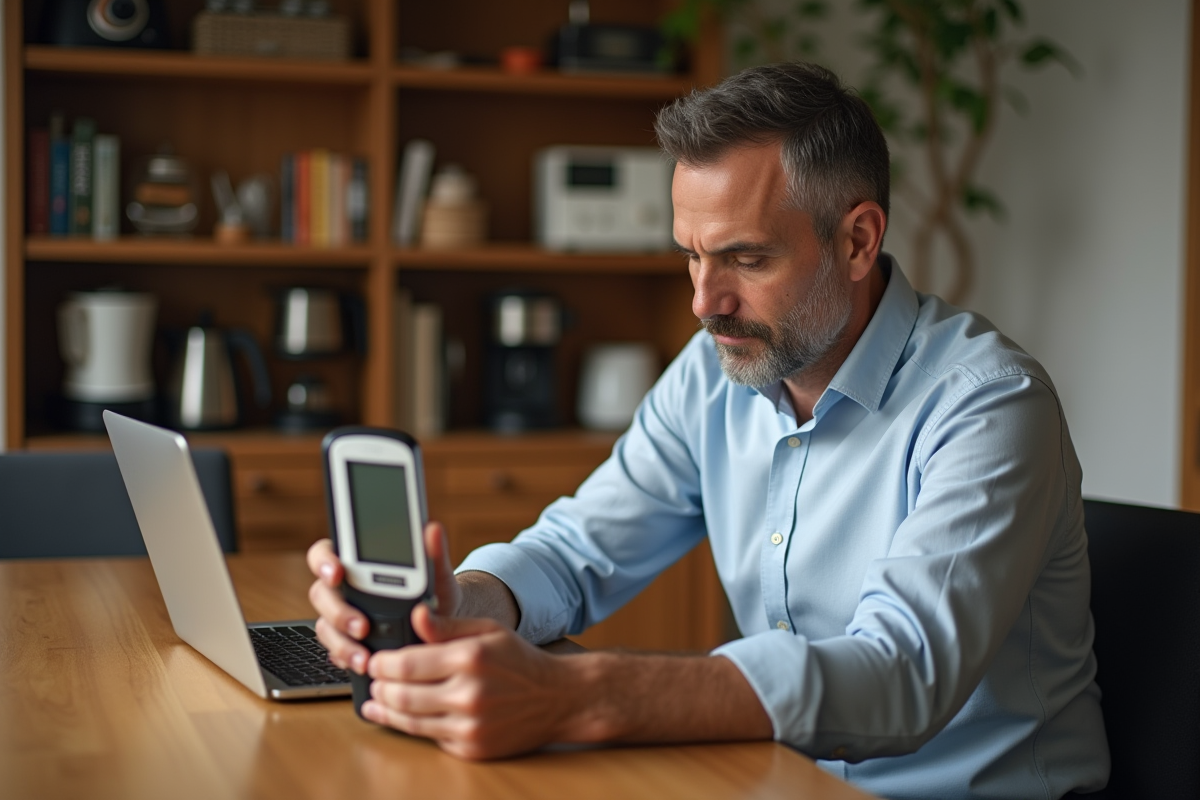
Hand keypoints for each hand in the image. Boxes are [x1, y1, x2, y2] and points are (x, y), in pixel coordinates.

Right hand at [306, 521, 460, 673]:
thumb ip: (433, 552)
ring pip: (324, 626)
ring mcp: (341, 616)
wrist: (442, 624)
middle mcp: (343, 588)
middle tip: (362, 626)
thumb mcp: (437, 573)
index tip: (338, 573)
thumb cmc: (435, 591)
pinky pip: (335, 652)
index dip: (324, 561)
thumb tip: (433, 529)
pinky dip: (347, 659)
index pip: (325, 553)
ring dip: (342, 643)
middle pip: (320, 594)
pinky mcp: (347, 642)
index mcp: (356, 562)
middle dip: (337, 612)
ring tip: (365, 658)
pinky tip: (364, 665)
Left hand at [361, 605, 581, 759]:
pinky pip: (429, 737)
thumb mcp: (487, 630)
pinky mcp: (471, 747)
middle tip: (372, 680)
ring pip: (409, 720)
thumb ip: (447, 624)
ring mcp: (469, 725)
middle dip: (379, 687)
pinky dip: (410, 726)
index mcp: (470, 658)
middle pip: (401, 694)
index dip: (381, 664)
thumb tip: (416, 614)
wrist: (557, 699)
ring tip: (377, 701)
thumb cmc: (519, 661)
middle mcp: (468, 693)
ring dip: (386, 710)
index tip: (374, 660)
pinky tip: (400, 717)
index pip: (406, 663)